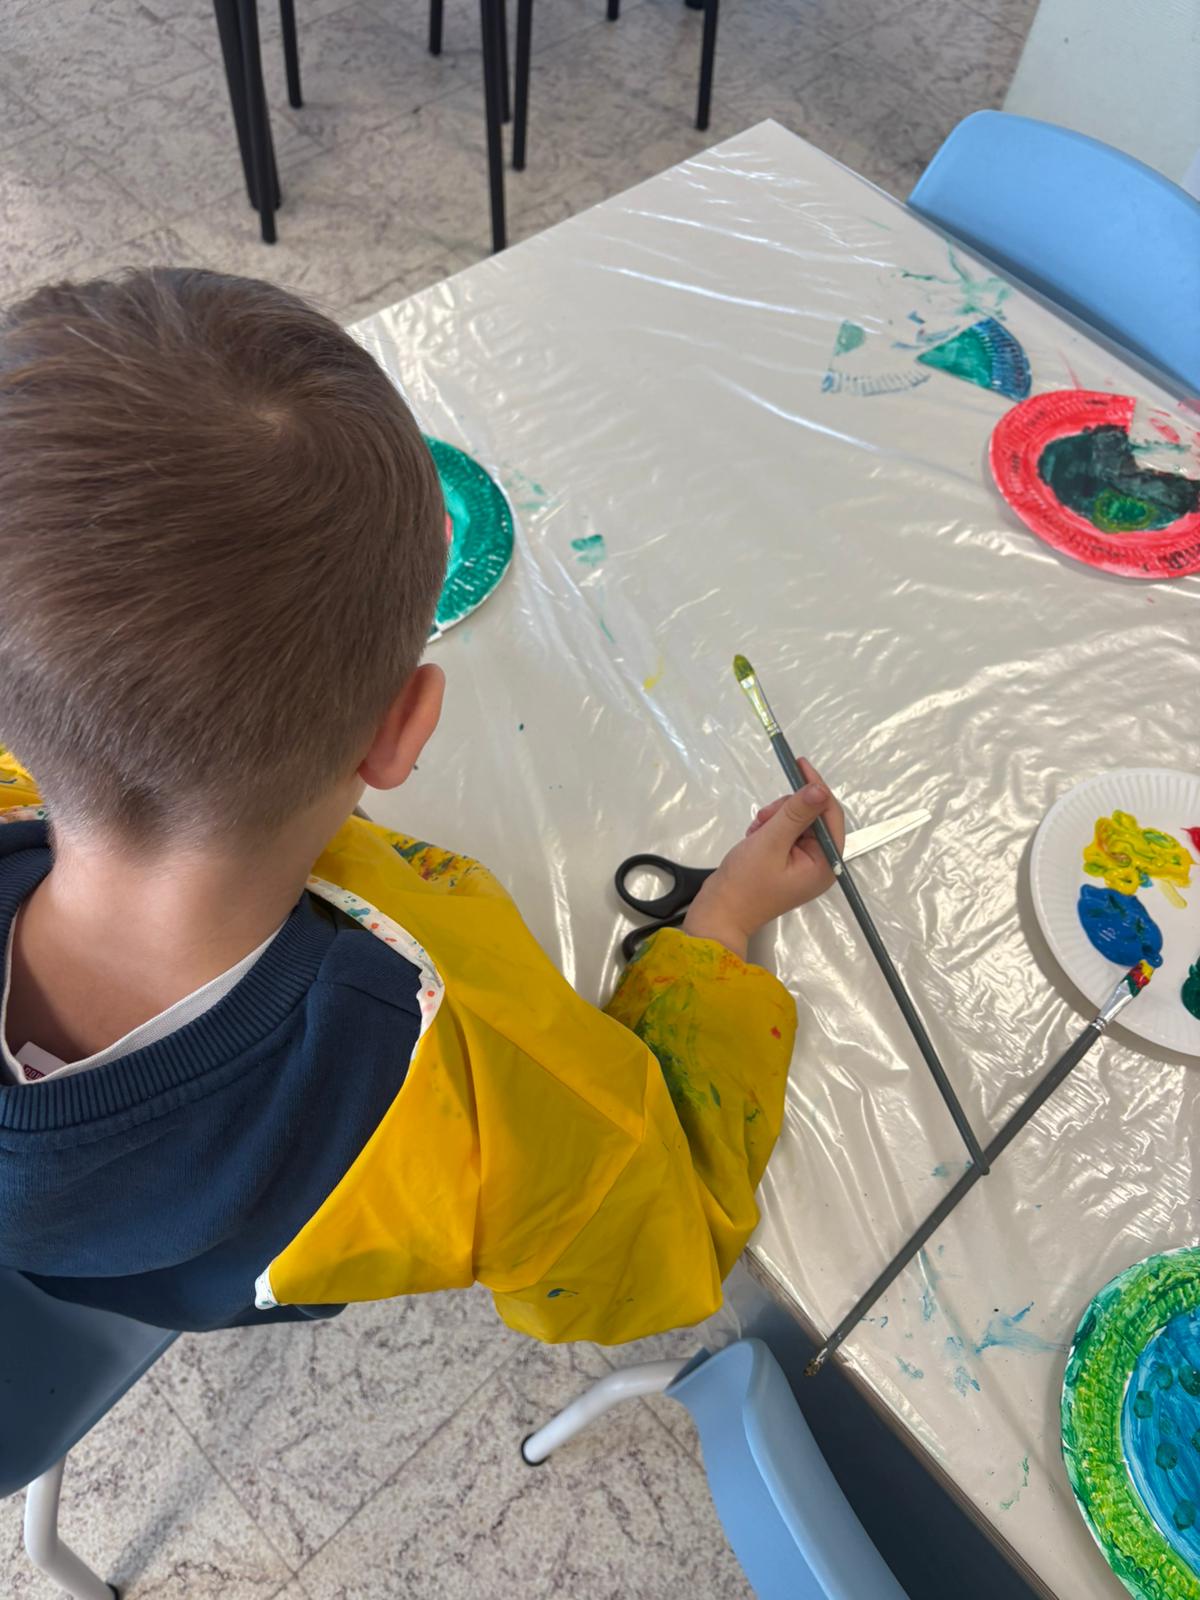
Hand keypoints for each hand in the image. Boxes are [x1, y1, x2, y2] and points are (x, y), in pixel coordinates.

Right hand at [682, 759, 844, 959]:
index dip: (816, 787)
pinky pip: (786, 834)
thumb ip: (796, 814)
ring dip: (776, 819)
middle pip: (814, 817)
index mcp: (826, 864)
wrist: (720, 912)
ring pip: (797, 822)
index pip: (831, 815)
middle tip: (764, 817)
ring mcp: (803, 865)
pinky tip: (755, 837)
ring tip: (756, 831)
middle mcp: (821, 864)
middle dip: (788, 810)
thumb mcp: (771, 842)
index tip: (800, 764)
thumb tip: (819, 789)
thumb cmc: (746, 883)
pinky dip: (770, 829)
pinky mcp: (787, 863)